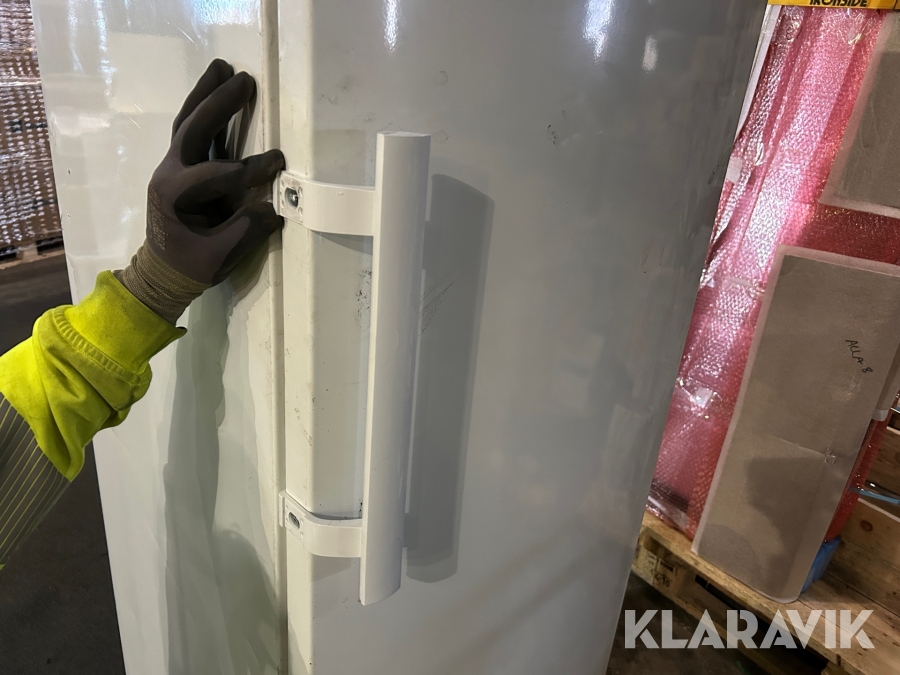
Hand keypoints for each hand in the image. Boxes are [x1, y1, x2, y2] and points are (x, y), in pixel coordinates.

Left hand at [146, 59, 283, 285]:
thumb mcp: (218, 257)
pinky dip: (203, 108)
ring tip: (223, 66)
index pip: (217, 175)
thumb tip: (274, 208)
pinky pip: (190, 130)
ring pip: (187, 121)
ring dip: (206, 93)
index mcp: (176, 196)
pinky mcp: (179, 167)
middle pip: (194, 128)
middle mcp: (168, 173)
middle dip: (220, 104)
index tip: (280, 163)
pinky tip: (216, 90)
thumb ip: (246, 230)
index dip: (250, 170)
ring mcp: (171, 167)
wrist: (161, 274)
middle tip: (245, 79)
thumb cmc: (190, 267)